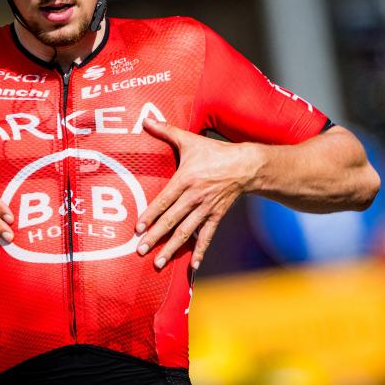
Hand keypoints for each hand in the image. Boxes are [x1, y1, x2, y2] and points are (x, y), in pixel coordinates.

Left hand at [135, 118, 261, 269]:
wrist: (246, 165)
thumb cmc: (214, 152)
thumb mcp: (190, 140)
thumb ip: (166, 131)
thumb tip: (145, 118)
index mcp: (185, 180)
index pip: (164, 200)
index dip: (150, 215)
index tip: (138, 228)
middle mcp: (194, 197)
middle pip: (172, 220)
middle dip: (155, 237)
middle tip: (140, 251)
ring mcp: (206, 209)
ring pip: (186, 232)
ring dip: (172, 248)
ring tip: (158, 263)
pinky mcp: (216, 216)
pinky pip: (207, 236)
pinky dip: (200, 251)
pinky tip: (192, 266)